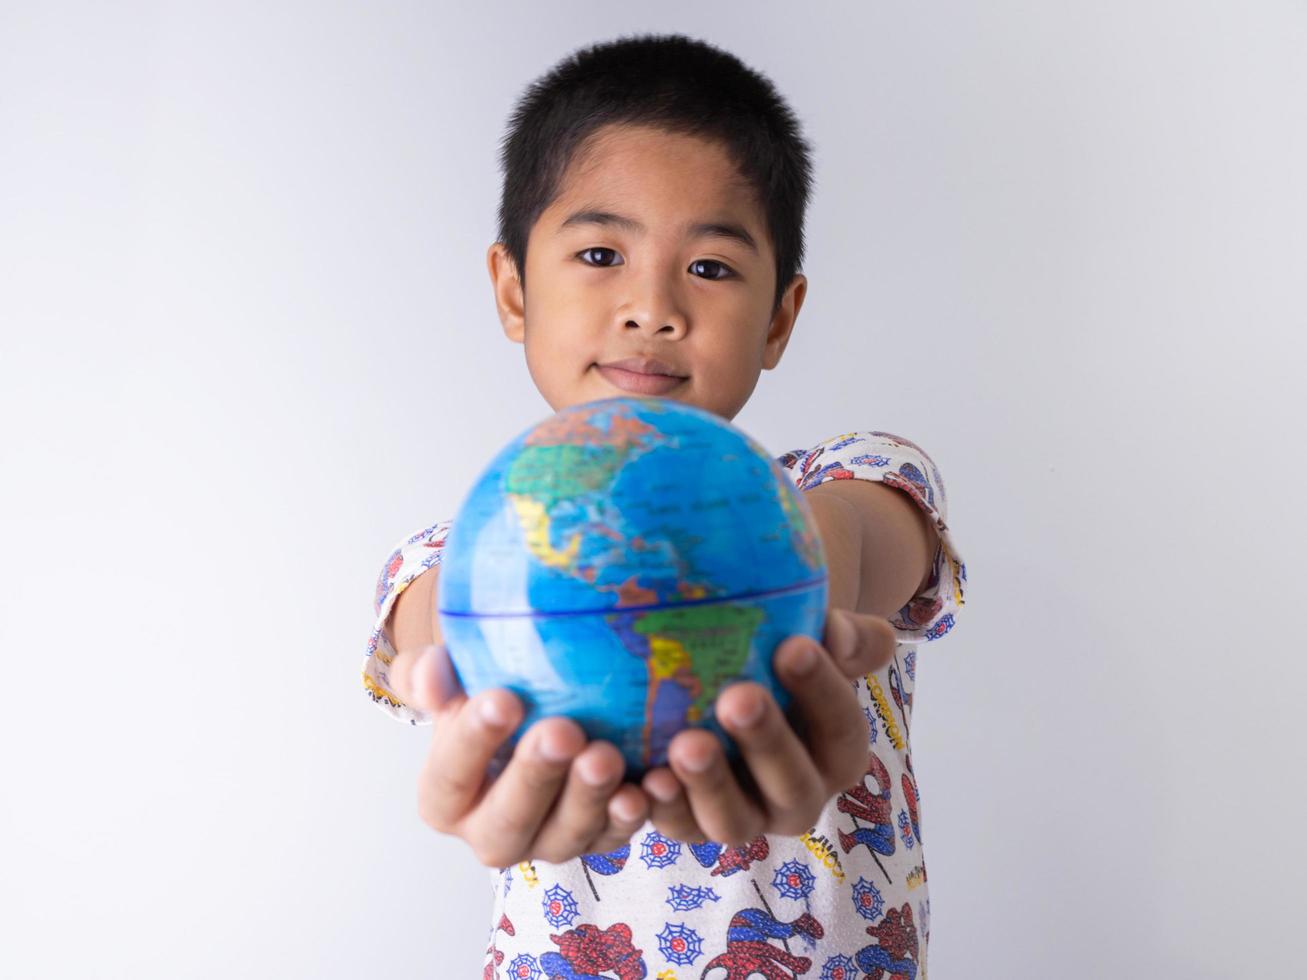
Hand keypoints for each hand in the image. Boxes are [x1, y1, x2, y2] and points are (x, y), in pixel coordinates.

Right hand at [386, 643, 651, 866]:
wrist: (532, 716)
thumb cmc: (485, 697)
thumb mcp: (450, 681)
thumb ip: (429, 675)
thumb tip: (433, 679)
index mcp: (444, 799)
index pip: (451, 776)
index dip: (473, 740)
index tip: (503, 699)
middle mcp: (490, 833)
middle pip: (507, 821)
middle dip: (536, 777)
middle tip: (563, 732)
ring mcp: (546, 843)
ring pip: (565, 837)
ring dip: (588, 799)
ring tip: (606, 756)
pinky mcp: (594, 840)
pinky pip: (614, 837)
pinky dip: (630, 816)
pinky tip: (644, 787)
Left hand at [638, 608, 896, 844]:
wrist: (717, 685)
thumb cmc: (776, 660)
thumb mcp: (816, 641)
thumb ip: (845, 636)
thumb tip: (838, 636)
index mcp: (837, 753)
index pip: (842, 728)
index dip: (823, 690)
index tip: (794, 646)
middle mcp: (797, 797)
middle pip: (792, 785)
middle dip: (766, 743)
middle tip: (738, 699)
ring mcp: (744, 818)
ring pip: (733, 821)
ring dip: (710, 785)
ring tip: (686, 745)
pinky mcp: (691, 824)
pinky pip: (677, 826)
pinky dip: (662, 808)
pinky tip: (647, 780)